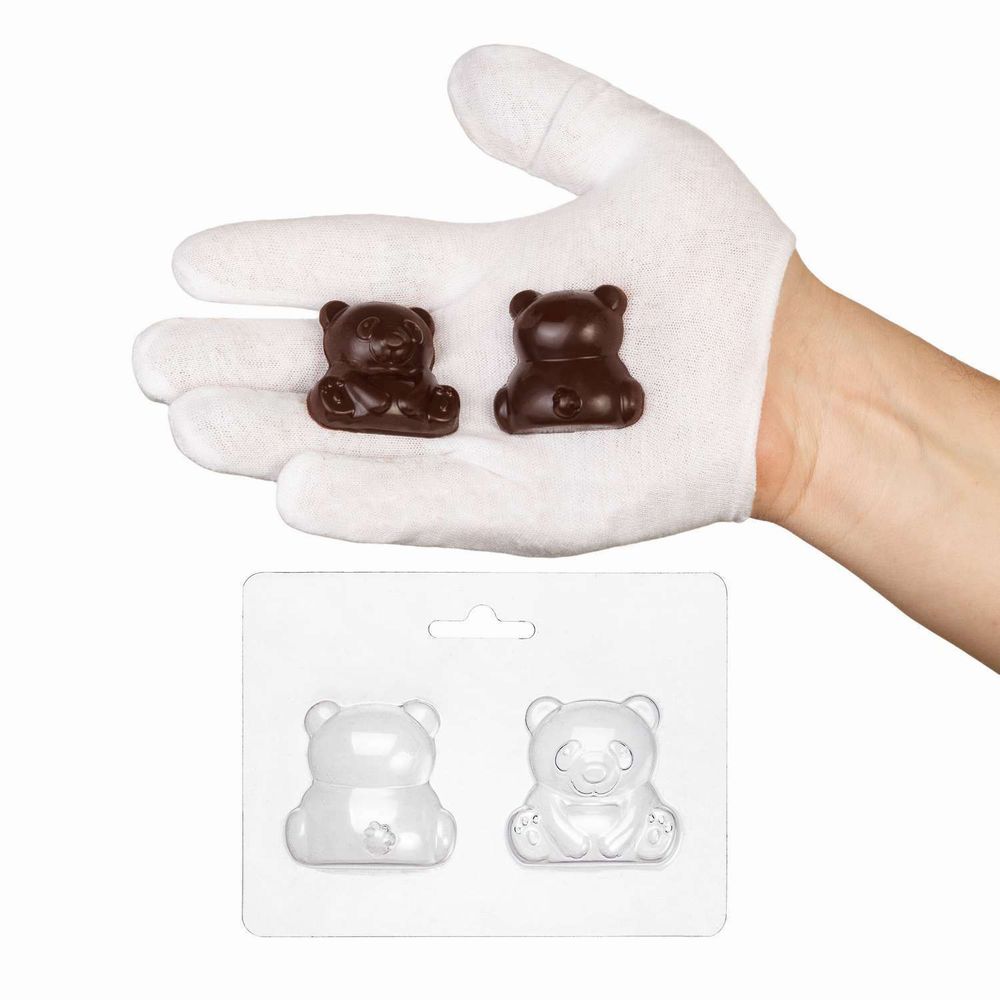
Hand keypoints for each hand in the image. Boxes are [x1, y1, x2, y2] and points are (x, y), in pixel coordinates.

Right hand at [133, 44, 793, 554]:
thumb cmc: (727, 274)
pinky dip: (369, 500)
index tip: (196, 260)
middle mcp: (474, 364)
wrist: (788, 373)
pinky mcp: (532, 505)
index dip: (277, 261)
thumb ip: (553, 114)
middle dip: (243, 363)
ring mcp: (497, 439)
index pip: (358, 265)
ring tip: (193, 427)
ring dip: (275, 437)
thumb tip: (465, 76)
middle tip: (157, 361)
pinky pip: (438, 503)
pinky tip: (296, 489)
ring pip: (366, 442)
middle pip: (337, 366)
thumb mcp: (643, 156)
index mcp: (485, 280)